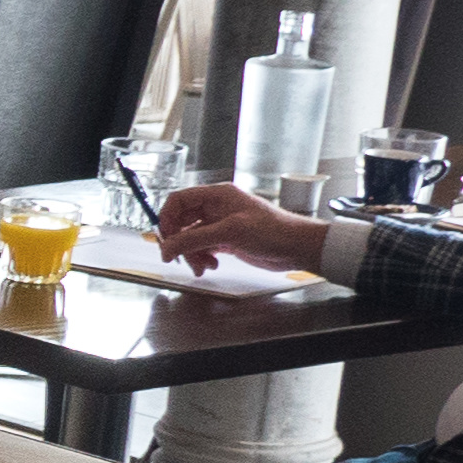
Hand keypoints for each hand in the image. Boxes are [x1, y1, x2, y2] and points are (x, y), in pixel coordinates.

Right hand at [152, 182, 328, 274]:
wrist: (298, 248)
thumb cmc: (273, 231)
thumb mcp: (230, 232)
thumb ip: (195, 240)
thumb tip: (167, 247)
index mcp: (216, 196)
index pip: (179, 201)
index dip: (167, 218)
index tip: (164, 239)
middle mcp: (216, 208)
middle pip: (182, 222)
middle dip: (179, 241)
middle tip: (177, 258)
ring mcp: (221, 225)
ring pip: (191, 238)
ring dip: (191, 254)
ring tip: (202, 267)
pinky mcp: (227, 241)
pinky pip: (203, 248)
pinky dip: (202, 258)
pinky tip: (212, 265)